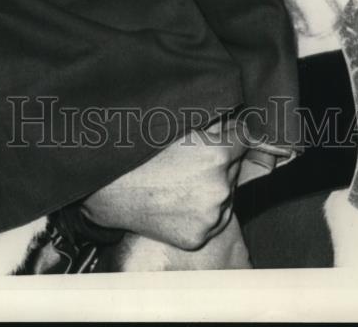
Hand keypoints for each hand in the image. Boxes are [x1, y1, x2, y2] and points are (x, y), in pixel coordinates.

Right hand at [81, 118, 246, 250]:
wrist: (111, 190)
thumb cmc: (142, 152)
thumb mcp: (179, 126)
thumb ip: (214, 123)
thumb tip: (237, 121)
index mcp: (217, 154)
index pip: (246, 139)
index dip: (234, 134)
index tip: (227, 135)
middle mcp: (219, 186)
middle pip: (235, 167)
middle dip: (222, 161)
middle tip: (192, 158)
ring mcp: (210, 215)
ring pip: (227, 194)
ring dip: (214, 186)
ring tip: (182, 180)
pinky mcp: (199, 236)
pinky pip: (214, 219)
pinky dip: (203, 210)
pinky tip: (179, 199)